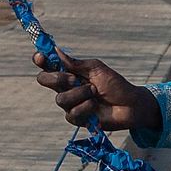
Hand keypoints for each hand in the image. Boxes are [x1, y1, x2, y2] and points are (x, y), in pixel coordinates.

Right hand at [32, 51, 162, 131]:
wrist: (130, 104)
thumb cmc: (115, 84)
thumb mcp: (96, 69)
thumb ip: (76, 63)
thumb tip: (56, 51)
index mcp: (69, 72)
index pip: (48, 65)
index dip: (40, 60)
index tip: (42, 57)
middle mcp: (66, 87)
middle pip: (44, 80)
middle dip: (58, 78)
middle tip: (75, 79)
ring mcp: (70, 104)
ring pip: (60, 99)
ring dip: (79, 94)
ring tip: (95, 92)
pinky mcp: (77, 119)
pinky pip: (72, 113)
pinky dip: (85, 107)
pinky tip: (95, 105)